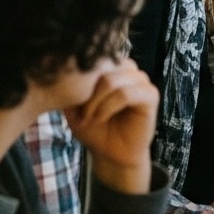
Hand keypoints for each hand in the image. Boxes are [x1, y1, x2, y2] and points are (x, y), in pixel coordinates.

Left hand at [64, 57, 158, 195]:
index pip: (94, 59)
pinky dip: (108, 107)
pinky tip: (100, 119)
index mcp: (112, 67)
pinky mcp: (151, 95)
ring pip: (112, 81)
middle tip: (80, 114)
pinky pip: (126, 94)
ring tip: (89, 118)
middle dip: (87, 94)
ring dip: (96, 102)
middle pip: (102, 69)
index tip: (70, 102)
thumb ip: (71, 87)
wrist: (111, 154)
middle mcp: (128, 70)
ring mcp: (141, 80)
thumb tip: (63, 72)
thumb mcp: (75, 106)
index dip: (79, 80)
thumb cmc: (95, 129)